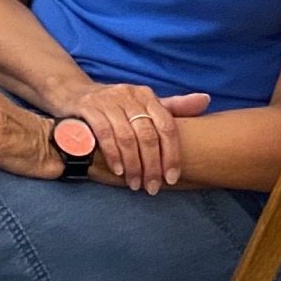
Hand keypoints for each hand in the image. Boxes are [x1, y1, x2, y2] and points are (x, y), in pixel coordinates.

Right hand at [56, 82, 211, 193]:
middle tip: (152, 187)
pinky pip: (105, 134)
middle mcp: (129, 94)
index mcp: (146, 95)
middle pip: (148, 135)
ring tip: (135, 184)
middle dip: (152, 165)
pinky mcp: (89, 107)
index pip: (167, 126)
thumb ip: (174, 107)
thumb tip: (206, 100)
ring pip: (127, 137)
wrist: (74, 93)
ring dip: (134, 165)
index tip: (172, 178)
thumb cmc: (116, 106)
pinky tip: (118, 171)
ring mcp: (108, 100)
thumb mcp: (144, 104)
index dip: (172, 154)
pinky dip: (113, 155)